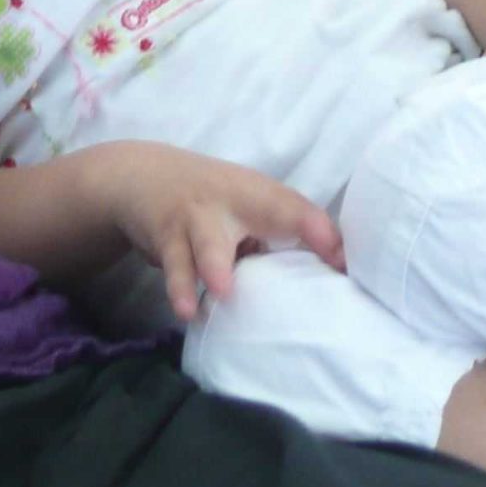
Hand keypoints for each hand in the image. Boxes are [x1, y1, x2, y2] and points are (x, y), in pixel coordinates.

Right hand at [88, 142, 341, 320]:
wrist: (141, 176)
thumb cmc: (211, 202)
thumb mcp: (246, 206)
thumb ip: (279, 235)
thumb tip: (326, 278)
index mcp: (259, 194)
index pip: (299, 208)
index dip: (322, 232)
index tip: (344, 263)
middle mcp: (231, 200)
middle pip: (265, 209)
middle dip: (294, 224)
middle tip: (320, 255)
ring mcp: (196, 218)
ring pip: (209, 241)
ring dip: (216, 266)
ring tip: (223, 291)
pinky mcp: (165, 238)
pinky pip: (175, 265)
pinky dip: (181, 288)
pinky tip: (186, 310)